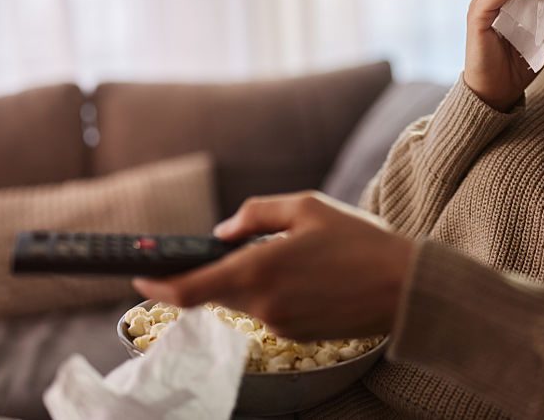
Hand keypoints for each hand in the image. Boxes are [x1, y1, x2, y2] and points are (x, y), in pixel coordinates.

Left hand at [132, 192, 414, 340]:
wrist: (404, 288)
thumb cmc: (359, 241)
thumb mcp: (308, 206)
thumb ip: (257, 213)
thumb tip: (223, 231)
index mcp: (260, 269)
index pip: (190, 289)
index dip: (158, 286)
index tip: (139, 277)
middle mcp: (263, 305)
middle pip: (217, 292)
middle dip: (218, 270)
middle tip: (245, 245)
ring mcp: (279, 325)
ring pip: (244, 300)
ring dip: (252, 279)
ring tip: (298, 255)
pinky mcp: (296, 336)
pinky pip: (269, 311)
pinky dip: (275, 292)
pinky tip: (311, 275)